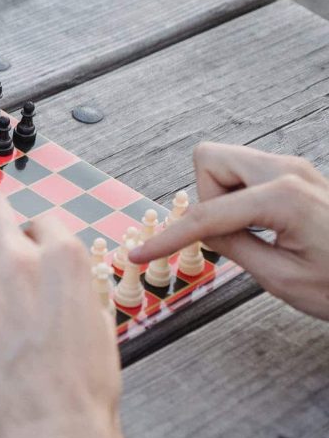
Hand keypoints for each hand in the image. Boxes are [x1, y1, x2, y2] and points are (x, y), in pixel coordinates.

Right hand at [130, 143, 328, 319]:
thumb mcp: (281, 278)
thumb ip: (233, 247)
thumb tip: (202, 231)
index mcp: (282, 197)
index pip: (205, 213)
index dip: (168, 237)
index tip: (139, 252)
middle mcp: (287, 171)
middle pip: (210, 160)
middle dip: (203, 198)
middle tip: (226, 235)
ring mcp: (295, 169)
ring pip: (226, 164)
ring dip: (222, 198)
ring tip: (250, 235)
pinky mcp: (298, 177)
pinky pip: (247, 174)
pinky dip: (238, 198)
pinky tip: (260, 229)